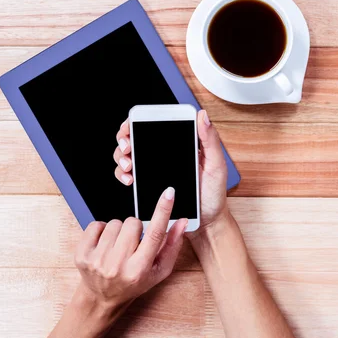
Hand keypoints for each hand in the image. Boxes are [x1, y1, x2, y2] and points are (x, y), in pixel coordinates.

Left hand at [74, 187, 187, 308]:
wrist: (102, 298)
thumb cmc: (135, 281)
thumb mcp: (159, 269)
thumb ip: (172, 245)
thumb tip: (182, 221)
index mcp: (139, 269)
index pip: (155, 234)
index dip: (163, 211)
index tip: (169, 193)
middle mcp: (117, 266)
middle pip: (133, 222)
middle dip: (136, 227)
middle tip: (133, 243)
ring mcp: (97, 261)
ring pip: (115, 222)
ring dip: (119, 231)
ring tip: (118, 246)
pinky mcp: (82, 255)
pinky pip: (96, 224)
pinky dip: (102, 231)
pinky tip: (105, 245)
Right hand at [113, 110, 228, 235]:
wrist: (207, 221)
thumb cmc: (214, 193)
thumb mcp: (216, 164)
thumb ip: (210, 140)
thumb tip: (202, 115)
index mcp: (179, 144)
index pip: (155, 124)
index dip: (139, 120)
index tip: (134, 123)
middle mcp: (164, 154)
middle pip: (135, 137)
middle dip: (125, 137)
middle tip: (128, 146)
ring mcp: (153, 169)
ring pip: (127, 155)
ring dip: (121, 156)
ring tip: (129, 165)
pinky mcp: (147, 185)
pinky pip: (127, 175)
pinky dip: (123, 174)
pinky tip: (130, 179)